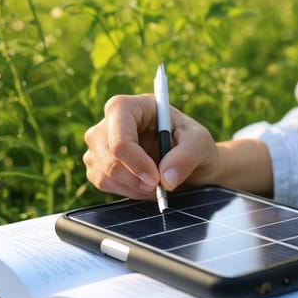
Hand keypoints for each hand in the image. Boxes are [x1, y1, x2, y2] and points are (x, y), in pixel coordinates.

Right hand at [83, 94, 219, 198]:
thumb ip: (186, 156)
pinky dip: (126, 191)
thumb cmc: (192, 143)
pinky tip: (145, 186)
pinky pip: (102, 183)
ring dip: (133, 187)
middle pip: (108, 155)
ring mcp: (100, 143)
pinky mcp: (97, 163)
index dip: (134, 159)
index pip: (120, 133)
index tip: (155, 179)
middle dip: (134, 178)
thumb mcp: (199, 143)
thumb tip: (166, 178)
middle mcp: (110, 121)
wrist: (190, 161)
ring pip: (103, 173)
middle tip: (159, 187)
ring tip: (158, 184)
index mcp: (132, 106)